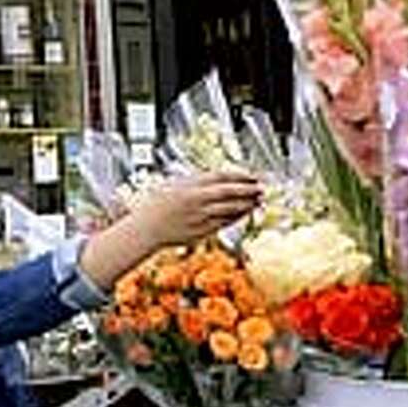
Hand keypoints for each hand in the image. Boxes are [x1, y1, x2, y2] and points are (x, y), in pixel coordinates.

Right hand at [134, 170, 260, 248]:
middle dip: (248, 190)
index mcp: (191, 185)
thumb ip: (196, 181)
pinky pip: (224, 223)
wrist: (146, 227)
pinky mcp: (202, 231)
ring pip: (230, 209)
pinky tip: (243, 214)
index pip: (222, 176)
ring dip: (246, 205)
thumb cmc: (157, 204)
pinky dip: (236, 217)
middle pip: (230, 193)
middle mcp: (197, 200)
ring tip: (256, 201)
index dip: (240, 175)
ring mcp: (200, 217)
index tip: (252, 175)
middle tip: (261, 188)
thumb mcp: (175, 183)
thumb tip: (217, 179)